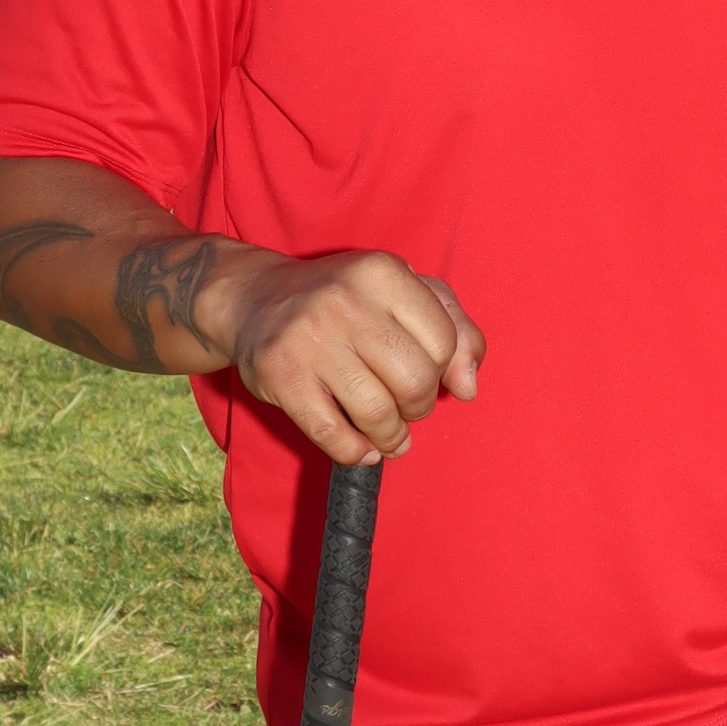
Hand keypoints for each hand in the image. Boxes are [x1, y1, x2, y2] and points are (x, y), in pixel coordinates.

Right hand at [217, 249, 484, 465]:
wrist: (258, 300)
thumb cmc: (348, 301)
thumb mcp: (406, 293)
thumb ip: (455, 330)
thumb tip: (468, 388)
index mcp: (383, 273)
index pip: (445, 341)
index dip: (443, 369)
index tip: (425, 373)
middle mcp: (346, 301)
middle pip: (415, 380)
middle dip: (420, 406)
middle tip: (407, 407)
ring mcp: (310, 340)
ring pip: (377, 413)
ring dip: (392, 436)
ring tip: (390, 435)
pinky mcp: (281, 377)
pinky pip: (333, 434)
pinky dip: (356, 452)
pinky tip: (363, 448)